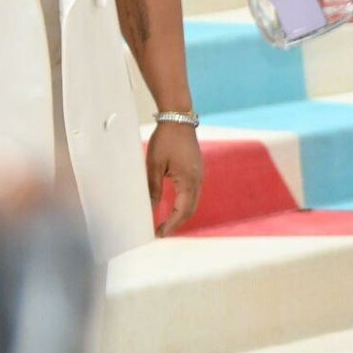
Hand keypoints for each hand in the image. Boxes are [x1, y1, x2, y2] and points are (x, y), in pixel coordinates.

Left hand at [148, 120, 203, 236]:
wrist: (178, 118)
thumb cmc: (165, 139)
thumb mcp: (154, 165)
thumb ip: (153, 188)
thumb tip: (152, 208)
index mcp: (188, 181)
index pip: (182, 211)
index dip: (171, 225)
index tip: (159, 234)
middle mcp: (198, 180)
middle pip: (190, 209)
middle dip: (177, 223)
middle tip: (162, 231)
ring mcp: (199, 174)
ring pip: (193, 201)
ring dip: (182, 213)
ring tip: (167, 221)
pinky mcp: (196, 169)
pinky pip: (193, 192)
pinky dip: (185, 203)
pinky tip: (174, 205)